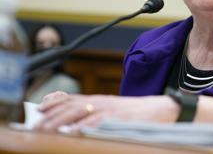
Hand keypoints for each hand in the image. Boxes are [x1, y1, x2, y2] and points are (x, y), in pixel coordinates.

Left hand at [34, 92, 179, 132]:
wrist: (158, 109)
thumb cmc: (133, 113)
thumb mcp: (110, 108)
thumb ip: (93, 111)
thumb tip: (73, 123)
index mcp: (98, 100)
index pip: (71, 98)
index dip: (53, 102)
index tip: (39, 108)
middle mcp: (101, 102)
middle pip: (71, 106)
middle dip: (51, 115)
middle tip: (36, 125)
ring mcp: (109, 110)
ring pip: (80, 113)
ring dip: (61, 121)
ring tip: (46, 130)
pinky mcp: (119, 119)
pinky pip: (99, 122)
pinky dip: (85, 127)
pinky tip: (74, 132)